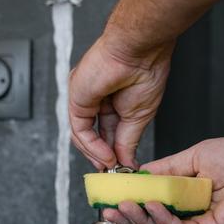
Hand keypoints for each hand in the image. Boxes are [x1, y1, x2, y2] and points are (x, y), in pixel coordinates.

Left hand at [69, 36, 173, 169]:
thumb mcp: (139, 116)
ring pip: (84, 135)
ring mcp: (85, 98)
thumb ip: (128, 141)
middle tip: (113, 172)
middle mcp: (97, 98)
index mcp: (114, 100)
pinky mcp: (77, 98)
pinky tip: (106, 155)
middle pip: (94, 135)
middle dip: (103, 156)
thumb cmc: (145, 70)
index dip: (114, 152)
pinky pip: (80, 129)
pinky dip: (92, 146)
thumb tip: (128, 161)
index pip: (108, 132)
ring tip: (112, 166)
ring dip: (97, 154)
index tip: (122, 168)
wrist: (139, 51)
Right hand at [103, 138, 223, 223]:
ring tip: (122, 207)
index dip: (130, 204)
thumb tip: (140, 172)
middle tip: (108, 210)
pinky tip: (149, 206)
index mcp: (186, 199)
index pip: (152, 207)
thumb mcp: (194, 157)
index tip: (110, 196)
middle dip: (128, 219)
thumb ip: (166, 168)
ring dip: (140, 221)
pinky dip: (163, 220)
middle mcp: (192, 216)